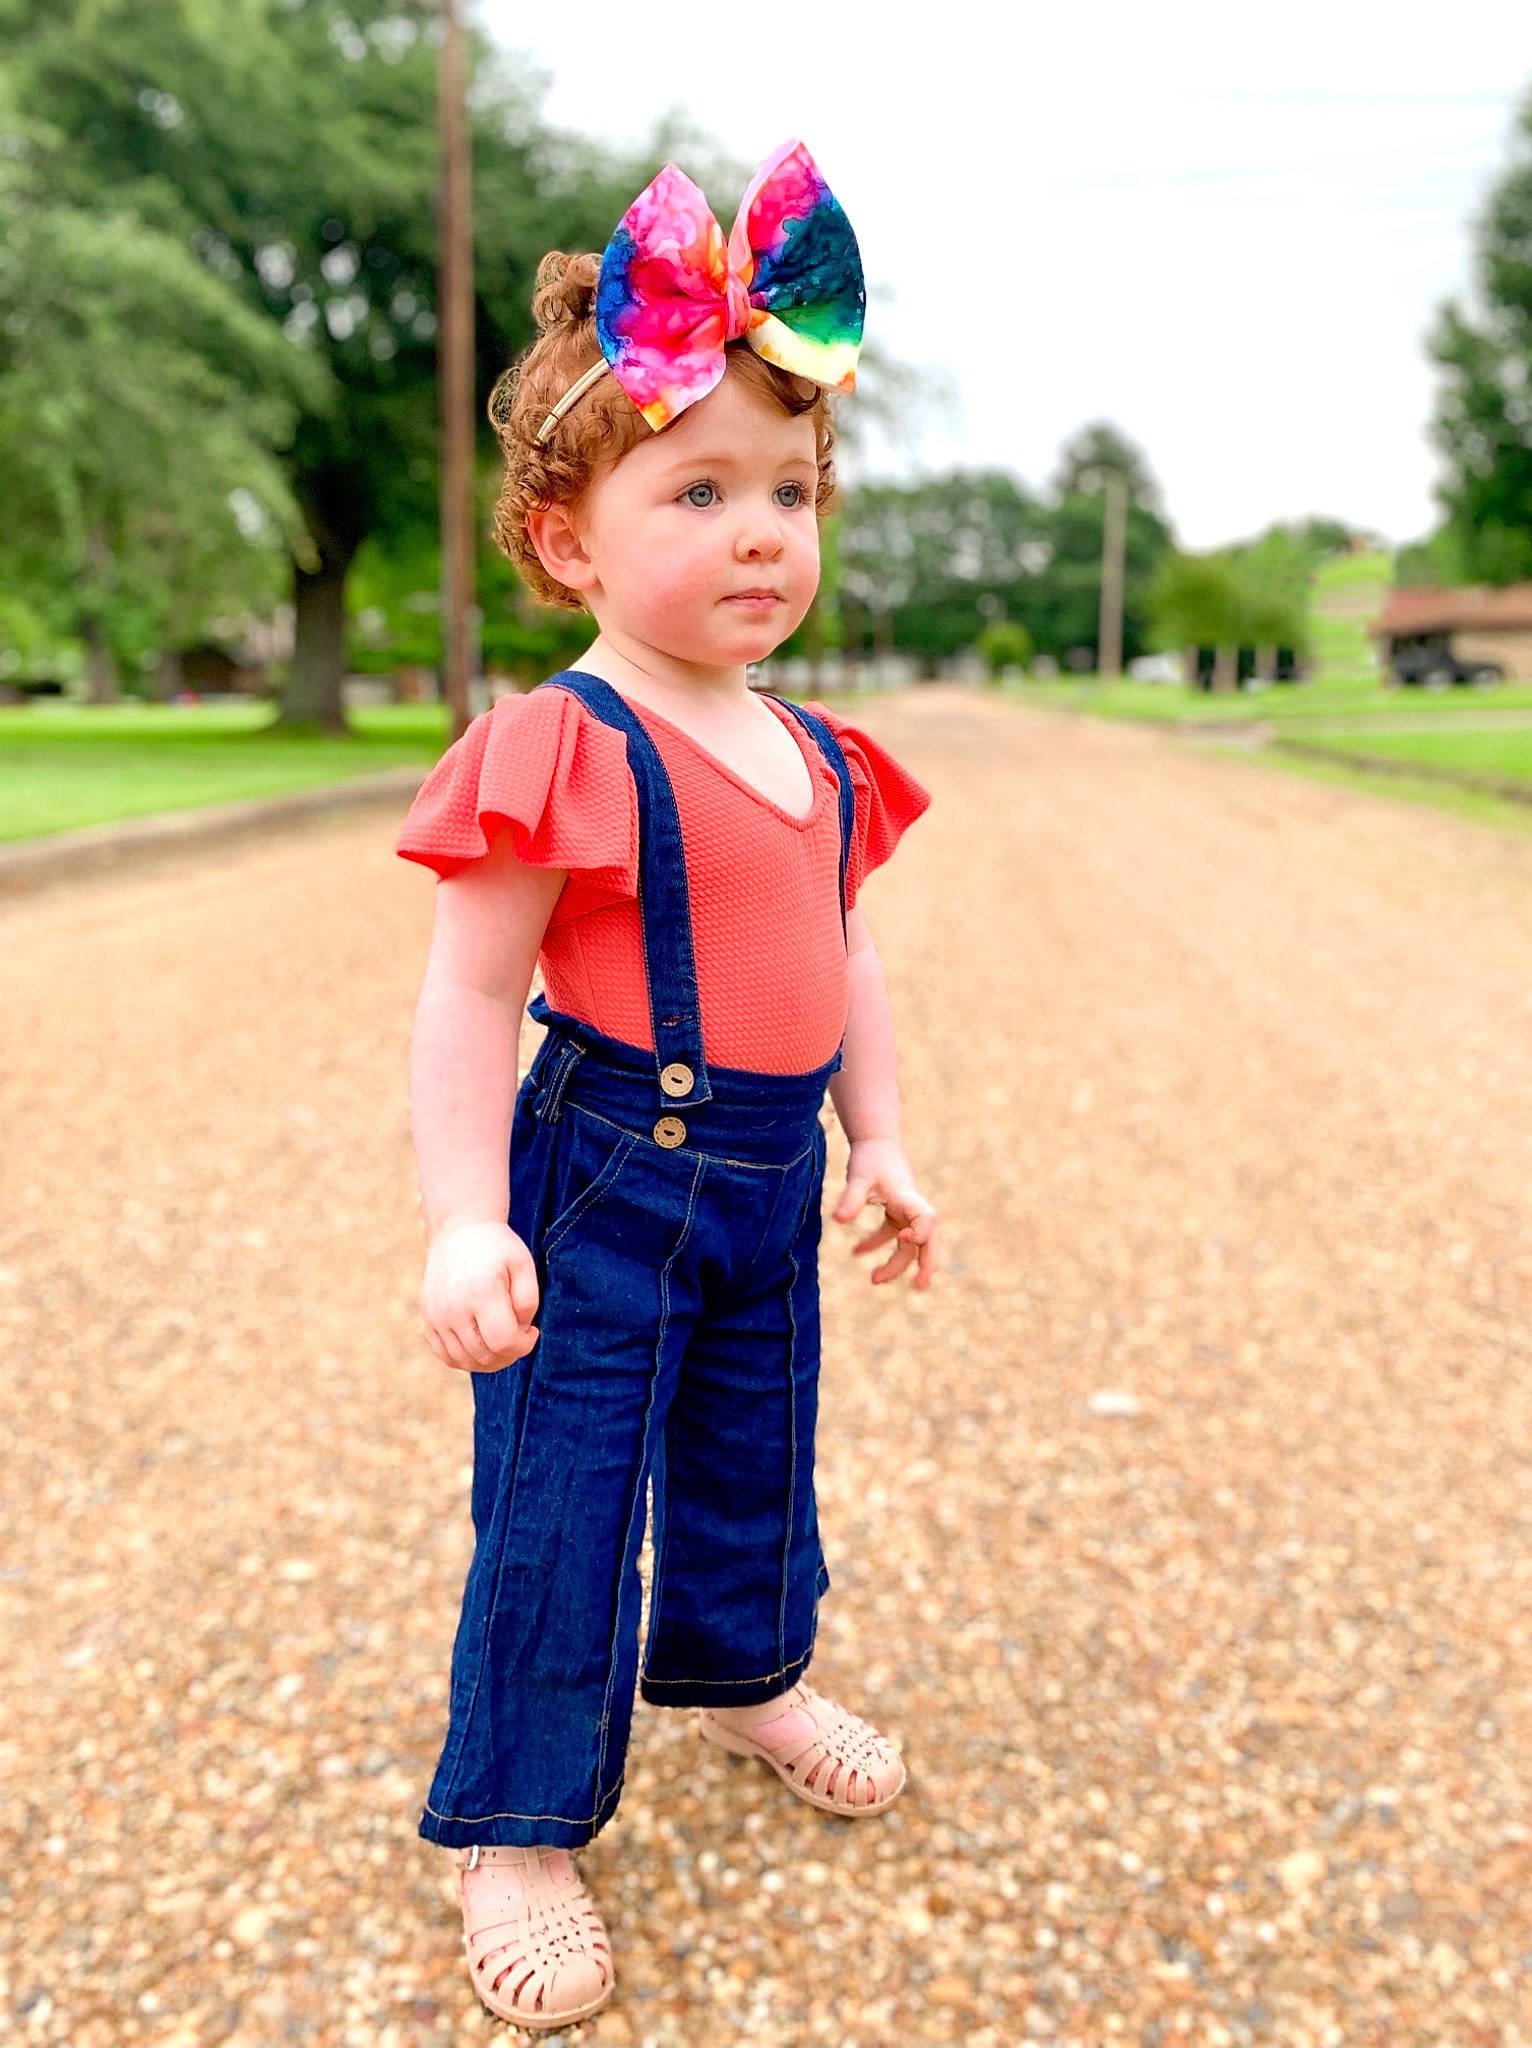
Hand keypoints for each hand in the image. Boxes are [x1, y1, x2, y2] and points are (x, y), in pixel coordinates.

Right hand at [420, 1218, 539, 1372]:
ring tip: (501, 1342)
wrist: (459, 1229)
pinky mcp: (428, 1317)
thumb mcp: (523, 1263)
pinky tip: (479, 1345)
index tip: (532, 1332)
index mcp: (481, 1293)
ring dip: (487, 1361)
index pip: (503, 1342)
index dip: (523, 1346)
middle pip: (483, 1356)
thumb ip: (528, 1300)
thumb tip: (520, 1331)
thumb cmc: (497, 1246)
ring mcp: (436, 1315)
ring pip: (462, 1360)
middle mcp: (454, 1308)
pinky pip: (443, 1354)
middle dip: (508, 1355)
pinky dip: (463, 1359)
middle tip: (518, 1337)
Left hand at [832, 1137, 941, 1289]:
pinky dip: (876, 1245)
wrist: (875, 1141)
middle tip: (917, 1287)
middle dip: (926, 1265)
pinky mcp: (896, 1214)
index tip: (901, 1238)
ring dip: (896, 1264)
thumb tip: (837, 1220)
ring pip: (910, 1246)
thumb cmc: (870, 1157)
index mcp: (910, 1199)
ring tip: (874, 1280)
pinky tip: (855, 1252)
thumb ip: (851, 1198)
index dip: (920, 1234)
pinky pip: (892, 1237)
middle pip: (930, 1242)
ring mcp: (907, 1213)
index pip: (927, 1221)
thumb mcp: (859, 1177)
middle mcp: (914, 1209)